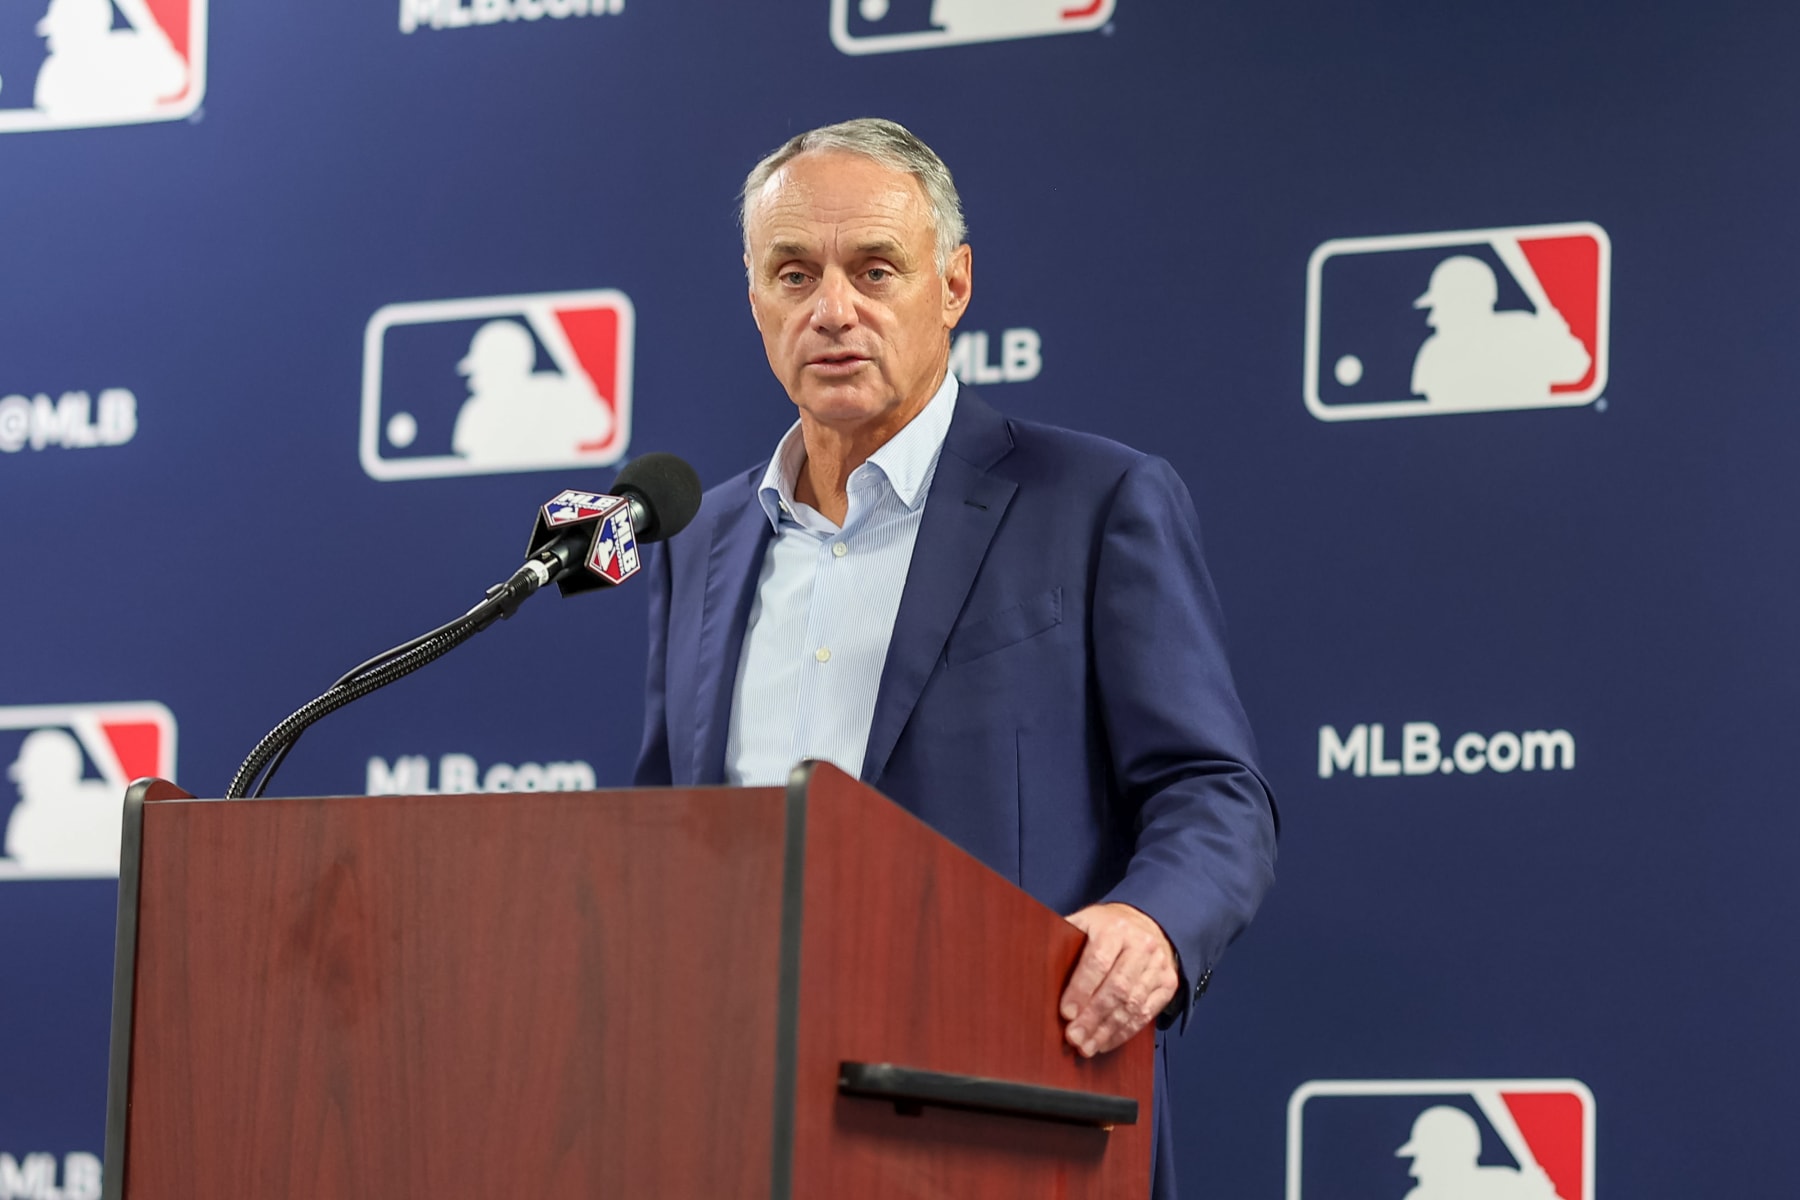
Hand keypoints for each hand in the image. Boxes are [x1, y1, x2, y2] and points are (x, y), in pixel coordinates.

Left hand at [1058, 902, 1178, 1057]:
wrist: (1147, 923)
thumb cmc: (1106, 928)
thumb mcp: (1083, 923)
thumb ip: (1062, 940)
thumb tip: (1030, 961)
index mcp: (1115, 928)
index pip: (1098, 962)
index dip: (1081, 990)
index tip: (1066, 1012)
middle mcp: (1141, 945)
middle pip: (1117, 988)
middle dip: (1093, 1017)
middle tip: (1074, 1037)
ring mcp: (1157, 965)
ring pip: (1133, 1004)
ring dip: (1107, 1030)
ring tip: (1086, 1046)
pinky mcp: (1168, 983)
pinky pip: (1146, 1014)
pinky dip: (1125, 1032)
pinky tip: (1106, 1042)